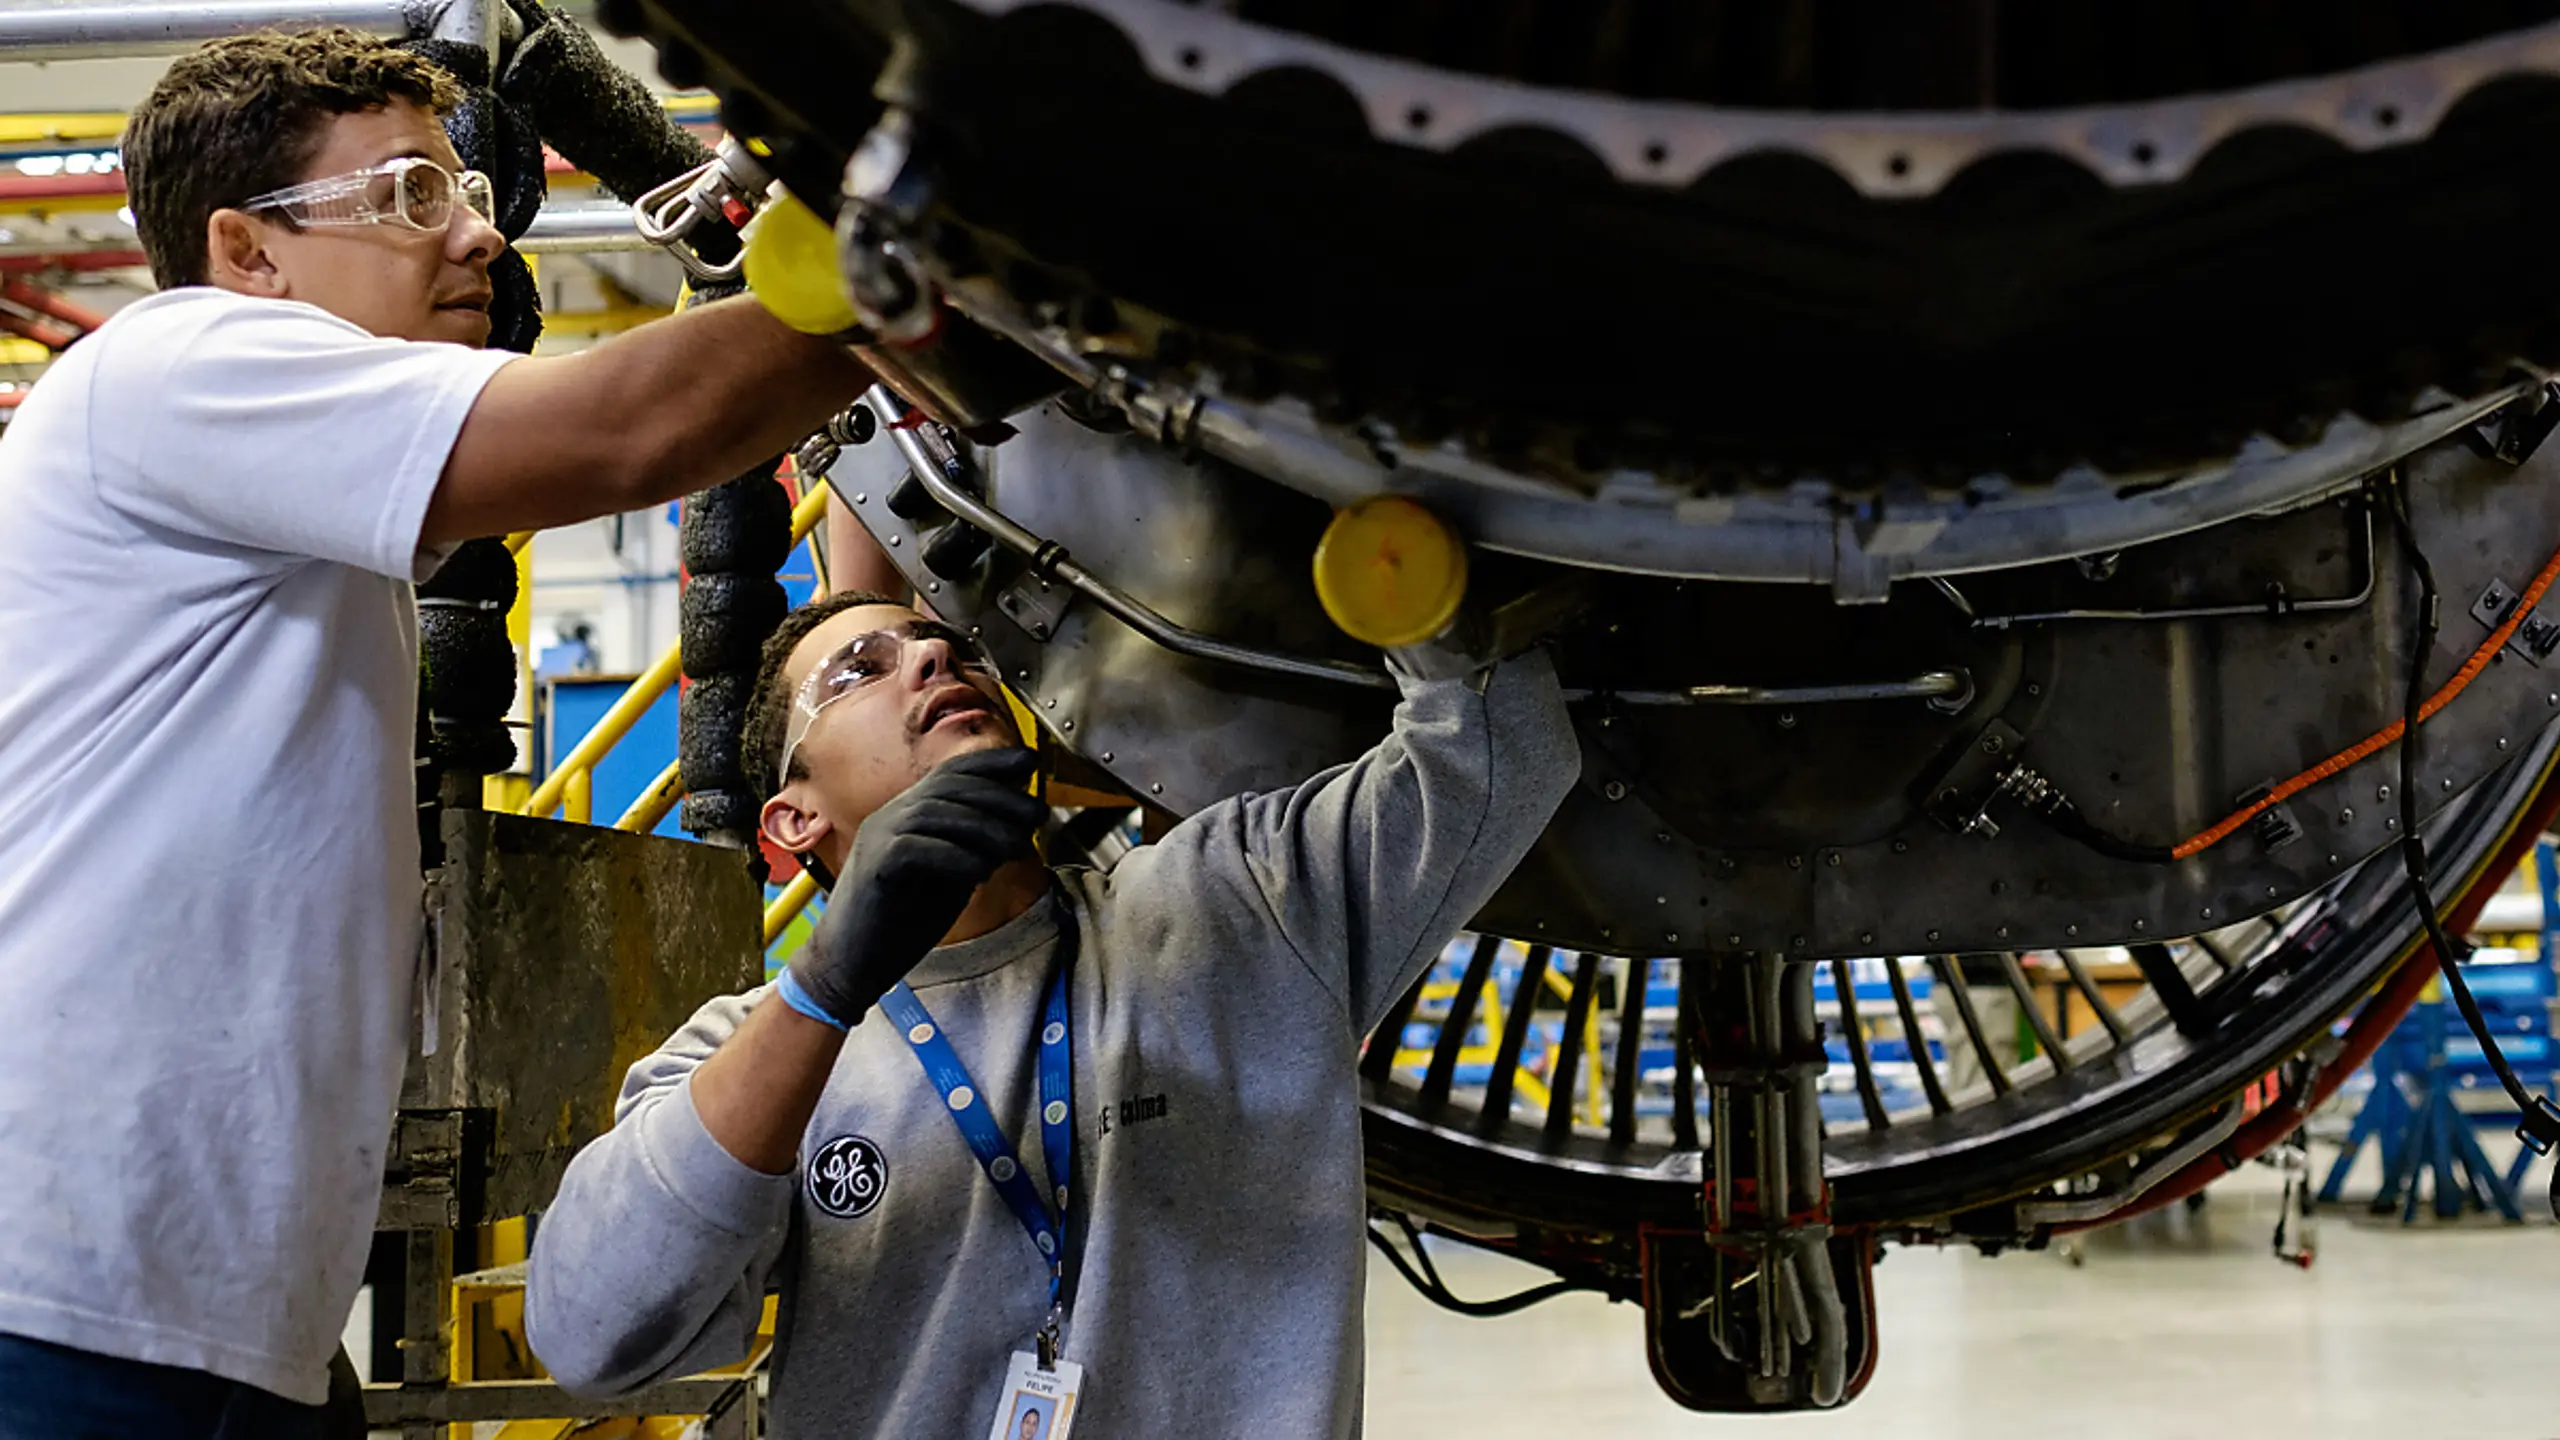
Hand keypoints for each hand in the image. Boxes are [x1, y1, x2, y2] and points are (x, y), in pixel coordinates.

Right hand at [789, 747, 1044, 1026]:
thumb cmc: (900, 923)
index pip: (950, 773)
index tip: (1030, 762)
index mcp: (907, 814)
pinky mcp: (873, 868)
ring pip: (934, 813)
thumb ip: (973, 848)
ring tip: (1016, 847)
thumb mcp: (948, 877)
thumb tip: (1018, 828)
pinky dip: (954, 857)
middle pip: (947, 786)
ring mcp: (877, 839)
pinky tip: (981, 872)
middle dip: (999, 796)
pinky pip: (915, 849)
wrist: (852, 964)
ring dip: (984, 828)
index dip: (991, 763)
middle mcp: (890, 817)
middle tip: (1036, 814)